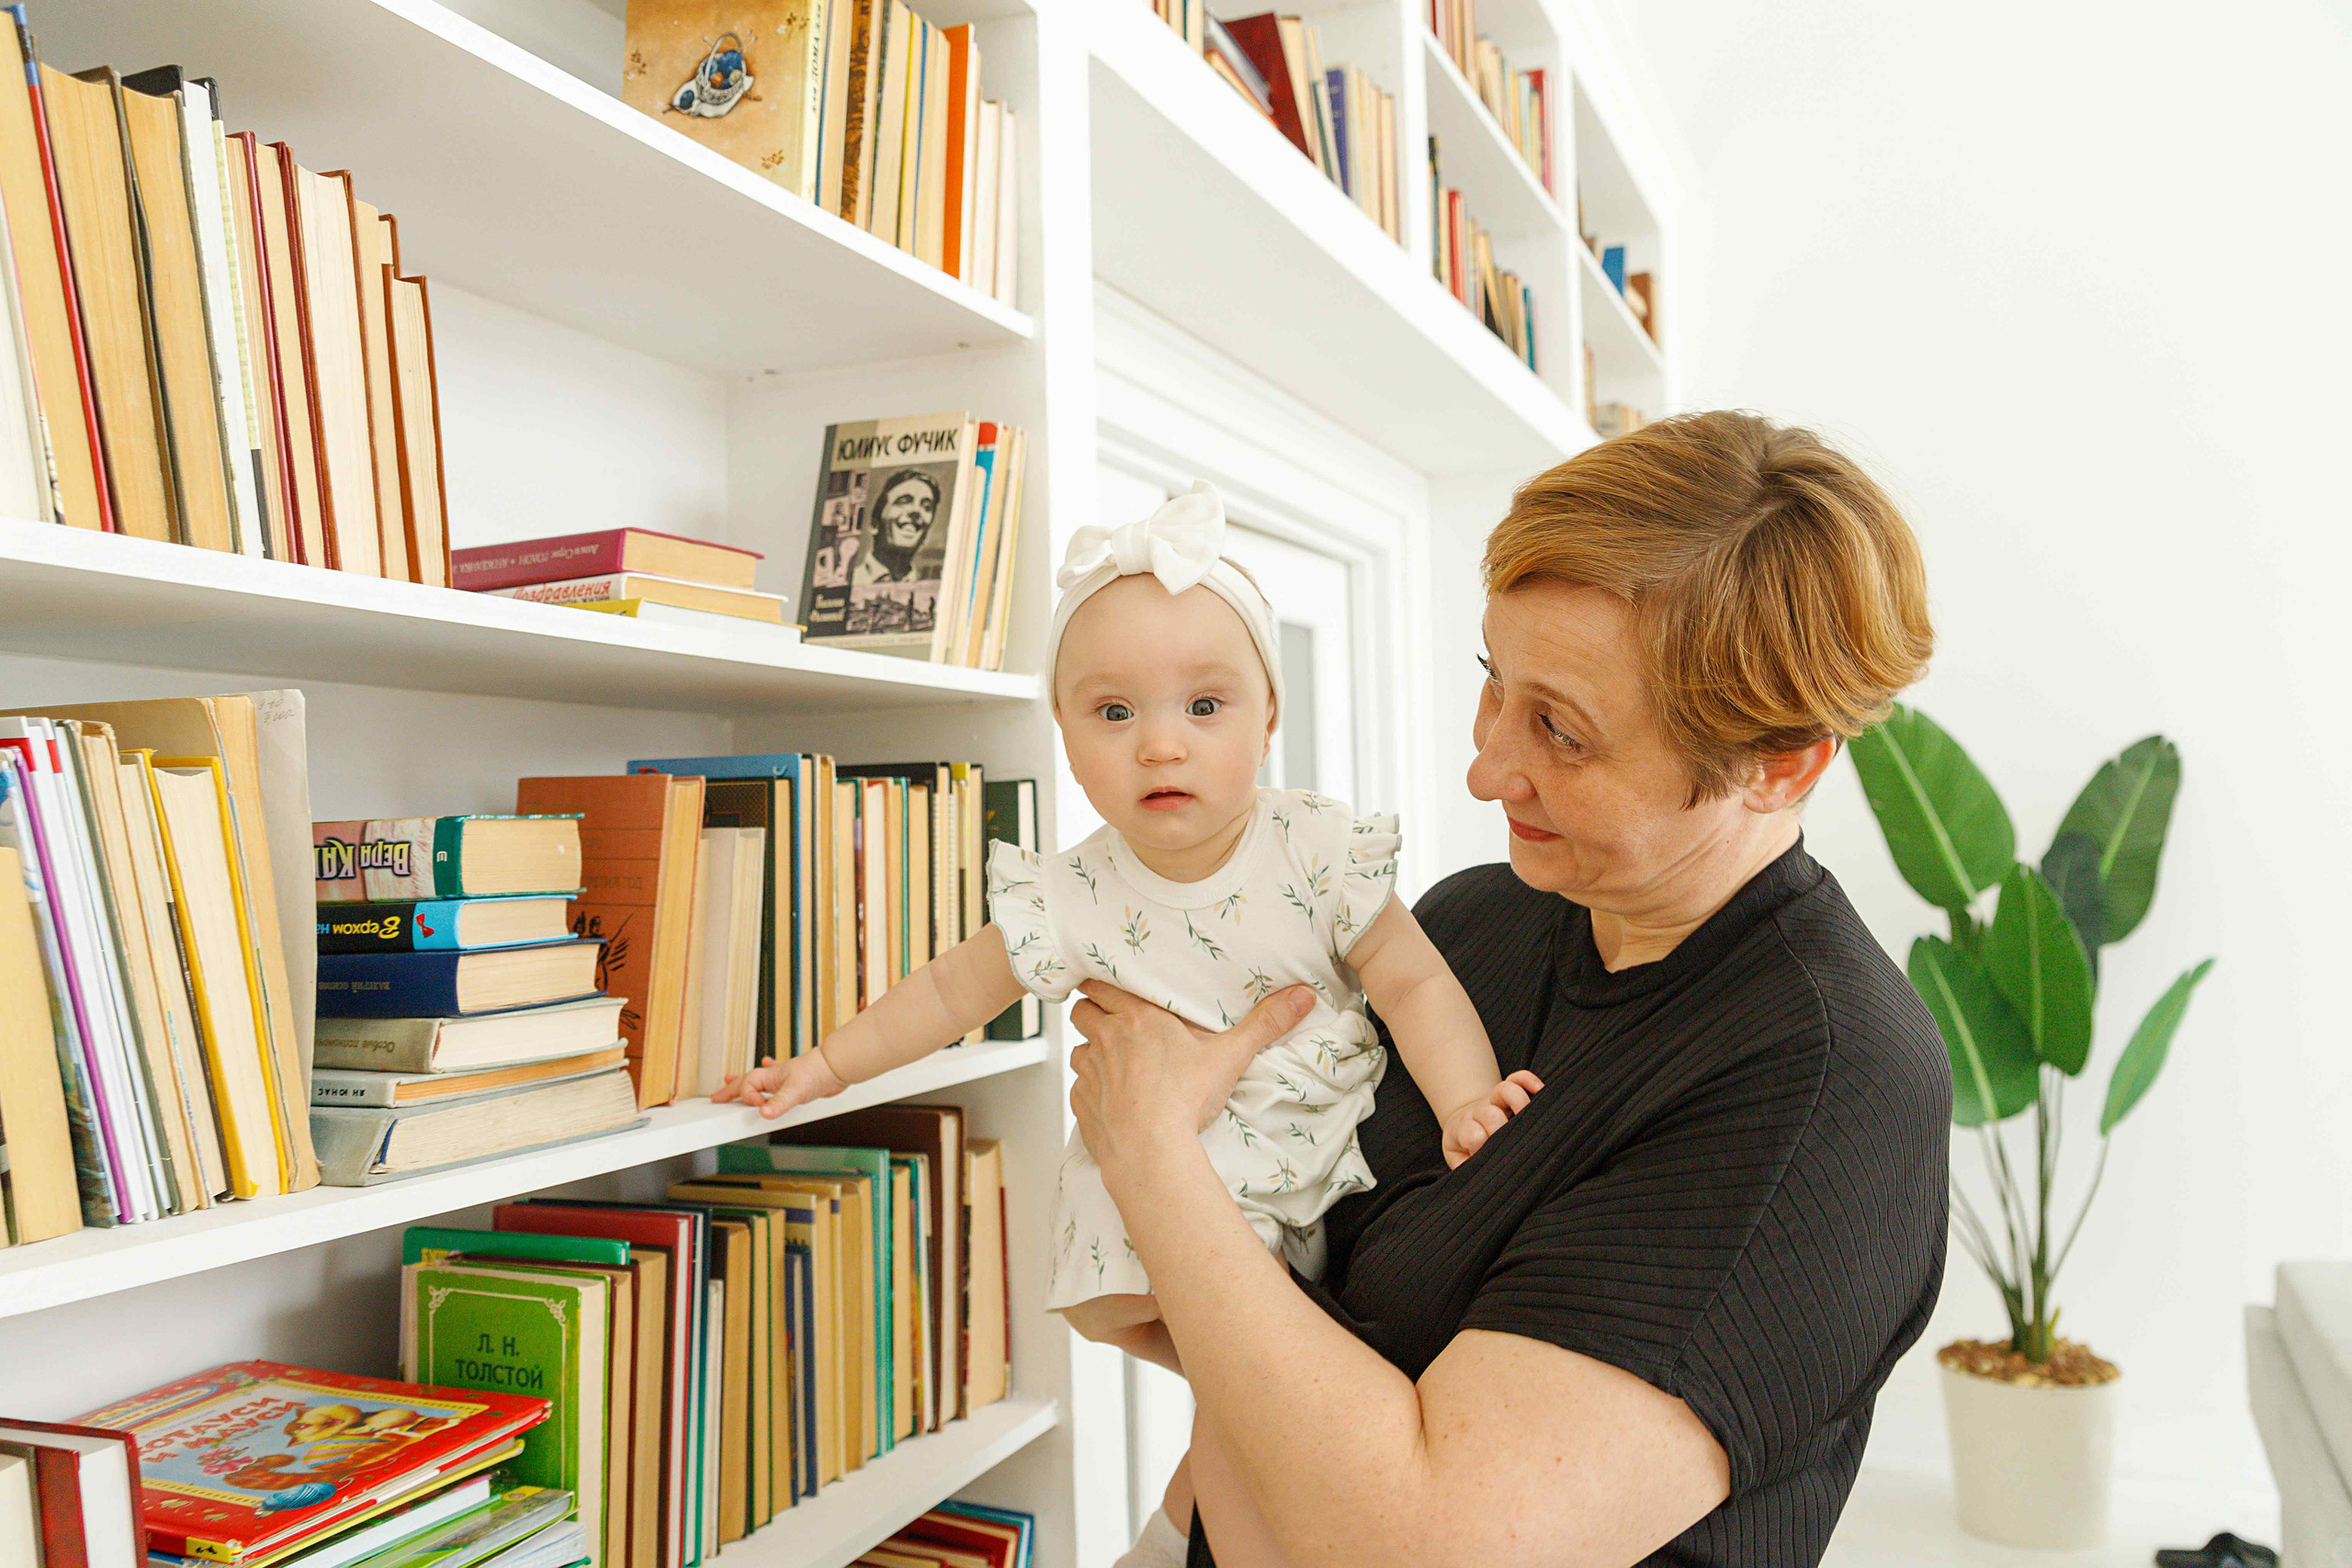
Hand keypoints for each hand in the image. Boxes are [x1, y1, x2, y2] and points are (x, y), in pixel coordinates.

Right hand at [712, 1046, 848, 1118]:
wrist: (837, 1067)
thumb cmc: (817, 1072)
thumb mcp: (796, 1091)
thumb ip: (779, 1103)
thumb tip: (764, 1114)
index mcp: (769, 1076)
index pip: (747, 1087)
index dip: (748, 1098)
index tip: (757, 1108)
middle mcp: (774, 1077)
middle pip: (746, 1082)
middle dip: (731, 1089)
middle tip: (717, 1096)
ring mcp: (783, 1080)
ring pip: (759, 1082)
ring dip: (746, 1085)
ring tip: (731, 1082)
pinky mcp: (794, 1084)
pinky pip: (775, 1085)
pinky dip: (769, 1085)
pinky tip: (770, 1082)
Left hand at [1068, 980, 1313, 1188]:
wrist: (1150, 1152)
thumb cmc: (1184, 1101)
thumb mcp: (1230, 1056)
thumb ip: (1265, 1023)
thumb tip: (1302, 995)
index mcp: (1136, 1018)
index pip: (1101, 985)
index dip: (1102, 985)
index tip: (1110, 987)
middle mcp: (1105, 1039)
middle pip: (1082, 1011)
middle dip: (1093, 1012)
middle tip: (1113, 1022)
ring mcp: (1089, 1072)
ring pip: (1079, 1049)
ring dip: (1092, 1052)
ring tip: (1114, 1062)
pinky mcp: (1082, 1104)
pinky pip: (1079, 1088)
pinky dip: (1091, 1089)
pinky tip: (1111, 1099)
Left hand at [1440, 1069, 1543, 1166]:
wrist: (1462, 1125)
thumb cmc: (1465, 1149)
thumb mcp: (1458, 1159)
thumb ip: (1465, 1167)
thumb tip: (1479, 1173)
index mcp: (1465, 1131)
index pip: (1473, 1135)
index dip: (1481, 1144)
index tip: (1485, 1156)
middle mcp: (1481, 1113)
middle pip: (1491, 1114)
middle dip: (1502, 1128)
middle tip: (1511, 1145)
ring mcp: (1495, 1101)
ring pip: (1505, 1090)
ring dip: (1519, 1102)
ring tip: (1529, 1117)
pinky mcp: (1507, 1092)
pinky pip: (1517, 1078)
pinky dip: (1528, 1080)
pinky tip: (1540, 1089)